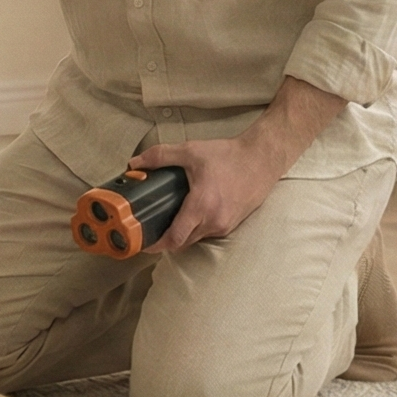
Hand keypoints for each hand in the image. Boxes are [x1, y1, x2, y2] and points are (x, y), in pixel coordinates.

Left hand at [128, 135, 280, 251]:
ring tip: (169, 219)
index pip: (175, 238)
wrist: (261, 160)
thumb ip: (160, 156)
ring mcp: (224, 225)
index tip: (143, 243)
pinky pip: (208, 233)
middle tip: (151, 229)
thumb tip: (135, 163)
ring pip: (196, 238)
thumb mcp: (190, 151)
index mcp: (202, 206)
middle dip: (166, 240)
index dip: (157, 245)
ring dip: (182, 234)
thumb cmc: (228, 156)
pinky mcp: (232, 224)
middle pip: (183, 243)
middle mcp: (214, 221)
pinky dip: (196, 228)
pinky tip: (190, 213)